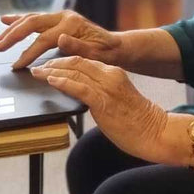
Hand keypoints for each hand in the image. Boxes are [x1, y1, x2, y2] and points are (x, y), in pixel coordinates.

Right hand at [0, 9, 121, 69]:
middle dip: (12, 36)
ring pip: (30, 19)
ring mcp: (60, 16)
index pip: (43, 39)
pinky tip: (6, 21)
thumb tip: (60, 39)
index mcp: (71, 24)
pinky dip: (19, 20)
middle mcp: (64, 17)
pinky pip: (34, 19)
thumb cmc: (106, 53)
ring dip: (12, 28)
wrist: (115, 46)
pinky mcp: (57, 19)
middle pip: (31, 24)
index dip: (28, 52)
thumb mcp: (96, 54)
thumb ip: (78, 47)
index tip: (16, 65)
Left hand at [31, 56, 167, 160]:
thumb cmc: (135, 121)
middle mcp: (110, 75)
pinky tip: (50, 80)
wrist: (155, 133)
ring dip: (51, 71)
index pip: (83, 60)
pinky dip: (62, 82)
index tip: (48, 64)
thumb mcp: (115, 98)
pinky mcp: (104, 100)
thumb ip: (98, 91)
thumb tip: (76, 91)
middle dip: (53, 63)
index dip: (62, 60)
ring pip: (74, 72)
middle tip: (38, 67)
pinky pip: (79, 87)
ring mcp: (107, 87)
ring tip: (37, 73)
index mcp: (113, 72)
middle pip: (75, 62)